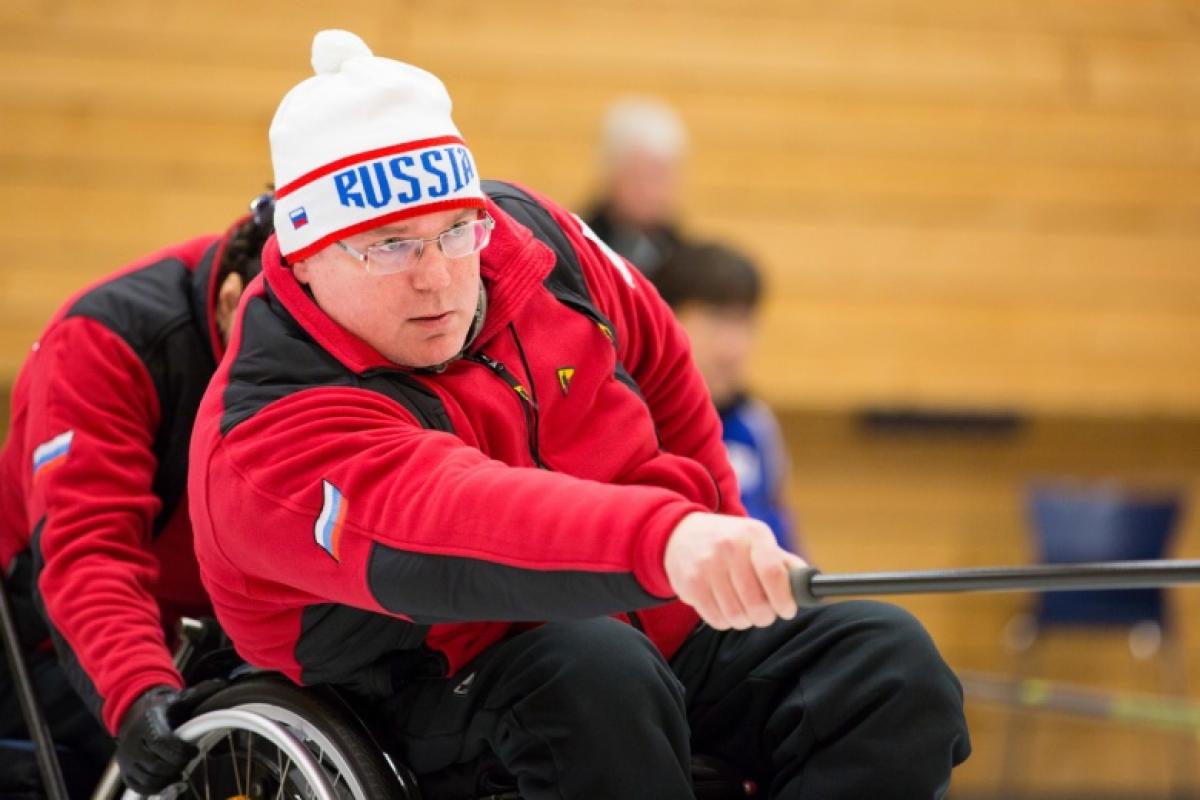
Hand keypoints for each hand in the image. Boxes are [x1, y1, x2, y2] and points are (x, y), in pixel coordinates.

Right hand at [116, 680, 224, 793]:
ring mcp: (127, 758)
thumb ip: (200, 693)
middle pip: (156, 764)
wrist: (135, 714)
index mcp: (147, 722)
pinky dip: (156, 787)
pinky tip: (169, 779)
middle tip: (188, 760)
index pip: (161, 742)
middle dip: (177, 765)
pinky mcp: (125, 770)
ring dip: (168, 778)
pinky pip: (139, 786)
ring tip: (180, 769)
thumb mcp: (179, 698)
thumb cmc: (162, 708)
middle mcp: (133, 741)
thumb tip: (222, 684)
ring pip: (148, 777)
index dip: (180, 750)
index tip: (195, 751)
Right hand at [664, 512, 807, 629]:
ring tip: (743, 608)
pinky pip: (716, 620)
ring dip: (744, 620)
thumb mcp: (758, 540)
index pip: (773, 573)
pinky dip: (725, 620)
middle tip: (764, 614)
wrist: (681, 533)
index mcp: (753, 535)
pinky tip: (724, 605)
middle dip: (765, 616)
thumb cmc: (730, 541)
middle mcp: (728, 547)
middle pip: (756, 602)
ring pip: (736, 616)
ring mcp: (706, 565)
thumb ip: (785, 563)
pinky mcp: (690, 584)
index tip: (787, 610)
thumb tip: (811, 586)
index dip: (784, 599)